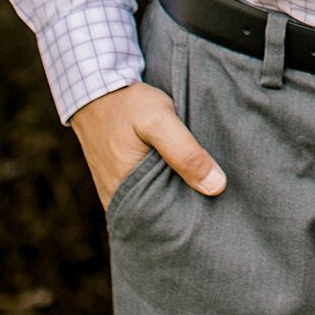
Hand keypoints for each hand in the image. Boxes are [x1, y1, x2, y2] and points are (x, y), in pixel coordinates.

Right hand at [71, 80, 225, 209]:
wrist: (95, 88)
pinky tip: (184, 177)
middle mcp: (120, 201)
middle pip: (162, 217)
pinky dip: (164, 186)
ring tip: (206, 192)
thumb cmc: (127, 105)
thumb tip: (217, 187)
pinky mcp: (120, 179)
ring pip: (155, 203)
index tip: (219, 219)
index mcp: (127, 196)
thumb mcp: (159, 122)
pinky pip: (146, 191)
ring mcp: (118, 191)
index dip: (192, 223)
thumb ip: (185, 152)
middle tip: (218, 206)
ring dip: (176, 197)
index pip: (166, 226)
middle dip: (187, 213)